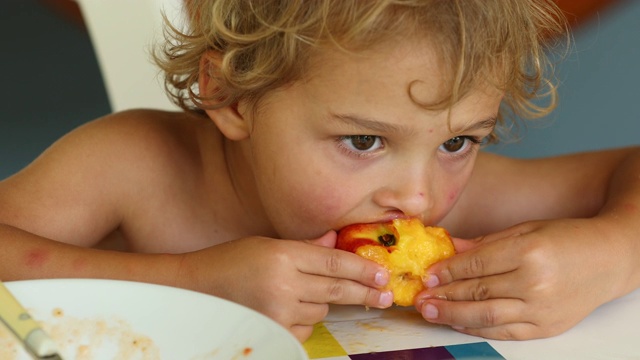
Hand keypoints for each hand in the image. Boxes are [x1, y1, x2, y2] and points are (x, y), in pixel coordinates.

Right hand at [177, 231, 392, 340]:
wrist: (194, 290)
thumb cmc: (231, 263)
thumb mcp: (267, 245)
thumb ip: (305, 247)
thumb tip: (337, 241)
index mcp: (282, 255)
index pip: (334, 262)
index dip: (362, 269)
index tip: (383, 274)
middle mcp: (283, 284)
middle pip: (337, 290)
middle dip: (365, 292)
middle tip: (386, 295)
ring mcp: (277, 313)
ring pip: (322, 312)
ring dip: (321, 304)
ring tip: (298, 292)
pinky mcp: (273, 333)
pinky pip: (305, 329)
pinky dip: (304, 321)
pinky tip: (285, 309)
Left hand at [414, 218, 623, 339]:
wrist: (609, 260)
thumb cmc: (567, 239)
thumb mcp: (526, 230)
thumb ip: (485, 242)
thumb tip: (449, 247)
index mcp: (529, 252)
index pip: (476, 264)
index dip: (447, 271)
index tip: (427, 274)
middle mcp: (535, 284)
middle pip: (477, 291)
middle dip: (443, 294)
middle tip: (419, 296)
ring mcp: (541, 310)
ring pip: (485, 316)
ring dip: (452, 314)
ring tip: (429, 311)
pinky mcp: (546, 328)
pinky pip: (503, 332)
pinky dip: (476, 328)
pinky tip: (456, 321)